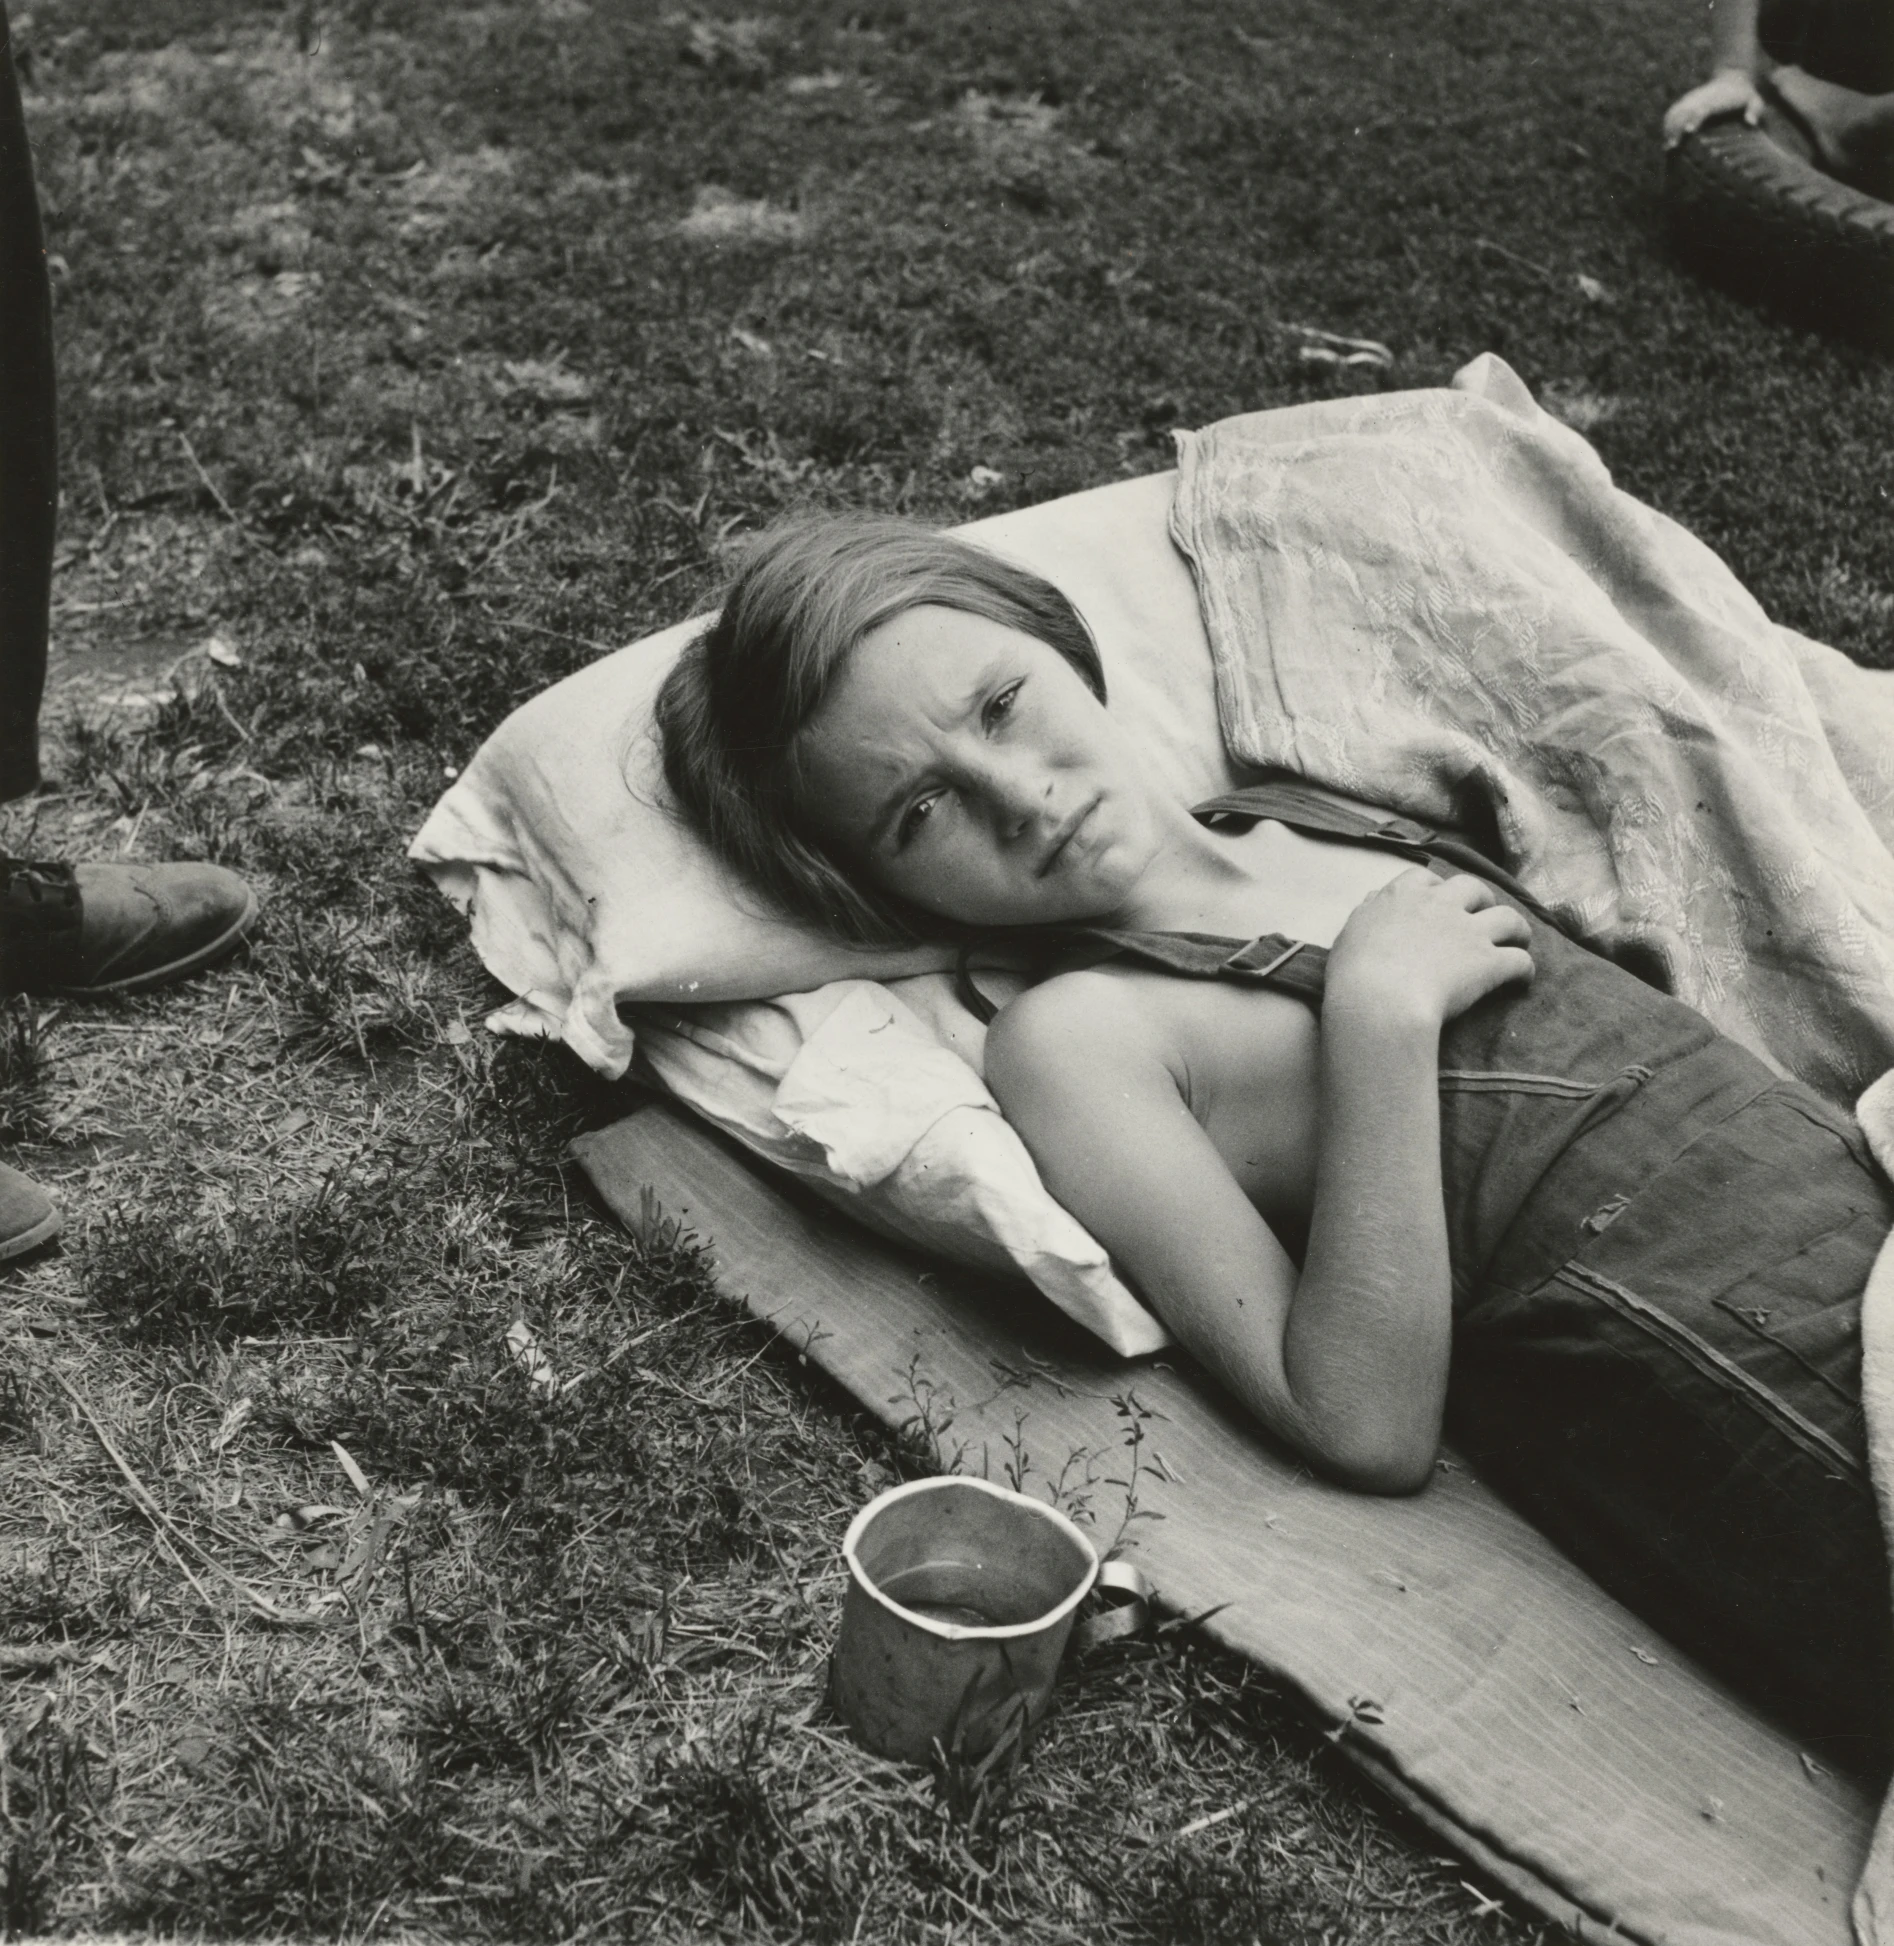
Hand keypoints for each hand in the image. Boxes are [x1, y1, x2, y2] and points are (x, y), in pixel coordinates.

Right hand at [1324, 870, 1532, 1029]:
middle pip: (1474, 889)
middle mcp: (1442, 906)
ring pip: (1510, 918)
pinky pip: (1520, 961)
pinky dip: (1525, 970)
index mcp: (1405, 895)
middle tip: (1481, 919)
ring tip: (1517, 941)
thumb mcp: (1351, 931)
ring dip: (1517, 929)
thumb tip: (1375, 899)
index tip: (1435, 903)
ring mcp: (1469, 933)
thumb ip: (1369, 912)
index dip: (1436, 890)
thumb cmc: (1354, 971)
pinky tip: (1521, 981)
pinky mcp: (1489, 963)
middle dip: (1482, 901)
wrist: (1379, 1000)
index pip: (1427, 878)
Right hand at [1664, 69, 1764, 146]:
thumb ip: (1755, 109)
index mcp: (1714, 99)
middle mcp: (1700, 98)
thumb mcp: (1754, 99)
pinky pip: (1671, 113)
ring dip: (1669, 129)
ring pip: (1674, 113)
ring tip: (1667, 148)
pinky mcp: (1684, 102)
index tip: (1689, 131)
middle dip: (1676, 128)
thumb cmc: (1744, 95)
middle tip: (1672, 147)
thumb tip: (1751, 123)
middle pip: (1683, 112)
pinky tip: (1667, 140)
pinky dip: (1667, 126)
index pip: (1702, 108)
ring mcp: (1690, 100)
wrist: (1731, 78)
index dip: (1695, 118)